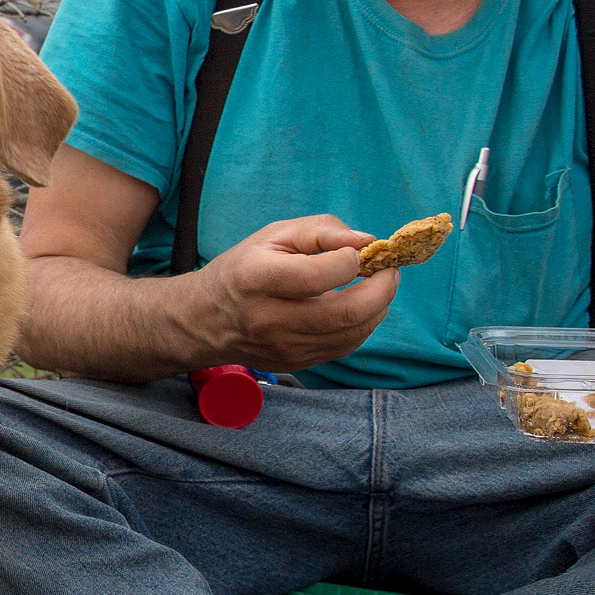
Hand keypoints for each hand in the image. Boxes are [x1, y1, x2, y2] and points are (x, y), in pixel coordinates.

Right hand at [195, 214, 401, 371]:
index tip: (358, 251)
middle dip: (381, 290)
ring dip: (378, 308)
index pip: (317, 276)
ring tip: (378, 286)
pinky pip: (344, 347)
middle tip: (389, 271)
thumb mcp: (273, 235)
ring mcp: (283, 347)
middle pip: (344, 314)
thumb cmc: (243, 268)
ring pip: (351, 334)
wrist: (205, 319)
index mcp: (257, 279)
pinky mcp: (295, 363)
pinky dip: (363, 325)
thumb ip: (322, 230)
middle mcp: (269, 319)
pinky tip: (362, 307)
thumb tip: (367, 241)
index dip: (350, 261)